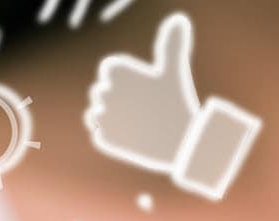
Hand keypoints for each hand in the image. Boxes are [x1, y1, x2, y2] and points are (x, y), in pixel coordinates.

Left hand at [84, 13, 259, 198]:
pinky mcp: (105, 139)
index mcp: (118, 72)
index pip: (109, 70)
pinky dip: (111, 136)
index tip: (140, 91)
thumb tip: (179, 19)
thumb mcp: (173, 72)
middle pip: (100, 92)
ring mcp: (104, 117)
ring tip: (133, 123)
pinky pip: (99, 135)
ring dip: (110, 118)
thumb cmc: (177, 104)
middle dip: (116, 100)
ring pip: (96, 113)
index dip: (124, 81)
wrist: (183, 144)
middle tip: (141, 110)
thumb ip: (171, 45)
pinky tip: (129, 136)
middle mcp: (107, 92)